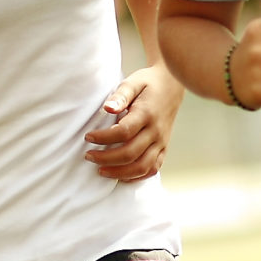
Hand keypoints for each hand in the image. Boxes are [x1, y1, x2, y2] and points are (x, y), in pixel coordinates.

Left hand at [85, 66, 181, 181]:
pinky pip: (152, 169)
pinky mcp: (164, 148)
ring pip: (142, 166)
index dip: (103, 138)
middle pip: (130, 153)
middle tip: (88, 156)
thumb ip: (120, 95)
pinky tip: (120, 175)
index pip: (123, 132)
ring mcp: (162, 142)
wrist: (172, 86)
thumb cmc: (148, 84)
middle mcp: (156, 131)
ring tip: (101, 170)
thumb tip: (107, 108)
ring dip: (120, 172)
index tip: (87, 137)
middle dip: (106, 158)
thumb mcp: (132, 83)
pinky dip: (136, 176)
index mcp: (146, 114)